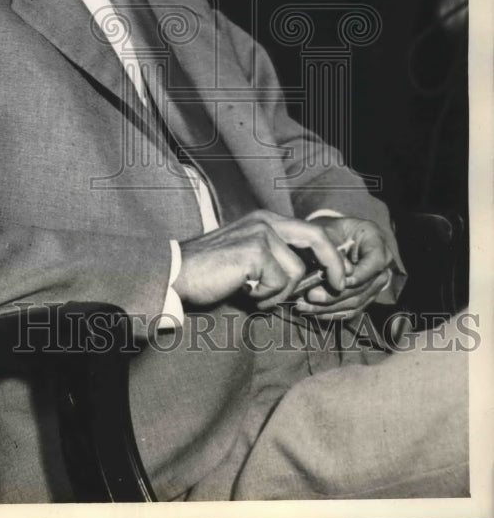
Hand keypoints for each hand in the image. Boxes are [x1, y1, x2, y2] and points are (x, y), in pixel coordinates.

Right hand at [174, 210, 345, 310]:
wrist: (178, 274)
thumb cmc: (213, 273)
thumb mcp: (251, 260)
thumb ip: (279, 260)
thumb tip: (315, 277)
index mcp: (266, 220)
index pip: (312, 231)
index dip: (330, 254)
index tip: (339, 277)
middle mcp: (266, 221)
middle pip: (317, 238)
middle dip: (334, 264)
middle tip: (338, 286)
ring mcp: (260, 234)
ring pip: (296, 272)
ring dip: (279, 293)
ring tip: (254, 293)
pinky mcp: (255, 251)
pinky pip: (279, 284)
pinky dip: (265, 297)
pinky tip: (245, 292)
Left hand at [294, 215, 393, 318]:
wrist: (330, 236)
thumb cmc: (328, 229)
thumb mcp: (327, 230)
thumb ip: (332, 248)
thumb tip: (338, 275)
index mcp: (375, 241)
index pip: (375, 262)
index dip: (360, 275)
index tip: (339, 282)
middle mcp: (381, 264)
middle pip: (364, 287)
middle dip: (336, 294)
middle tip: (310, 295)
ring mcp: (374, 283)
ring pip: (357, 302)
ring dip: (329, 307)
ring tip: (304, 305)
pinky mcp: (364, 298)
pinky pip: (351, 311)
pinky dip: (331, 313)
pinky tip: (312, 312)